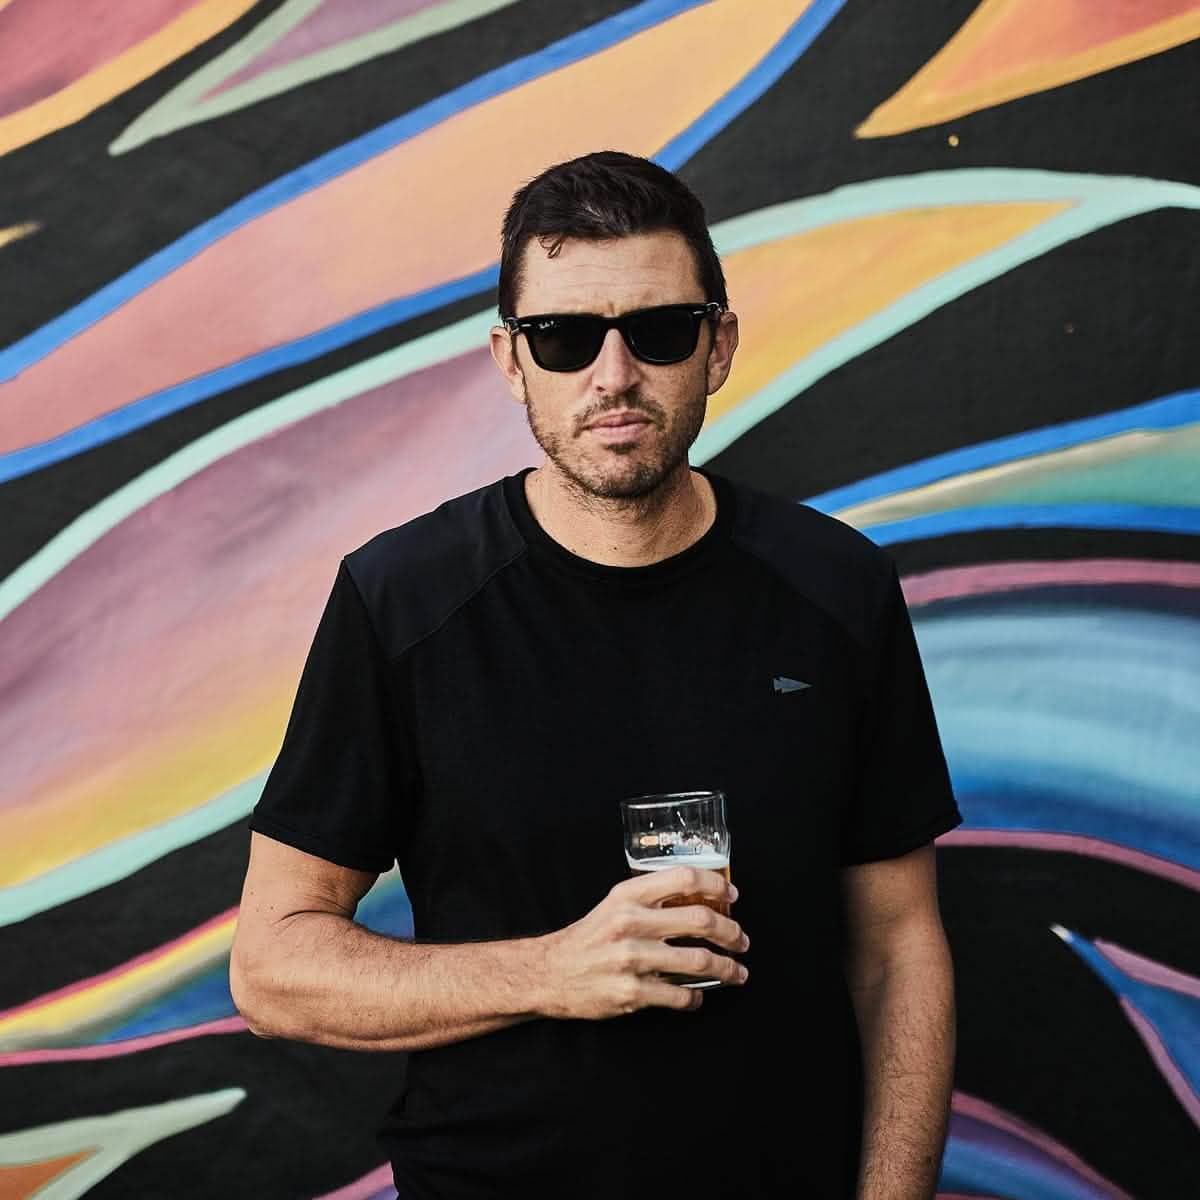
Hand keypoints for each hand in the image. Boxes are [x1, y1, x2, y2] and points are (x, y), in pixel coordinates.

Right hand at [536, 867, 748, 1019]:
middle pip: (701, 920)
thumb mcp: (615, 904)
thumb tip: (700, 899)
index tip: (731, 897)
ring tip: (737, 972)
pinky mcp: (632, 992)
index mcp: (628, 895)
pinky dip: (696, 997)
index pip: (684, 878)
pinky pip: (680, 996)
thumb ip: (652, 898)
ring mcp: (632, 959)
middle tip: (742, 941)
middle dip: (732, 932)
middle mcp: (631, 923)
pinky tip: (698, 995)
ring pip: (699, 961)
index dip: (715, 885)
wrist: (551, 972)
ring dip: (727, 968)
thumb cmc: (590, 936)